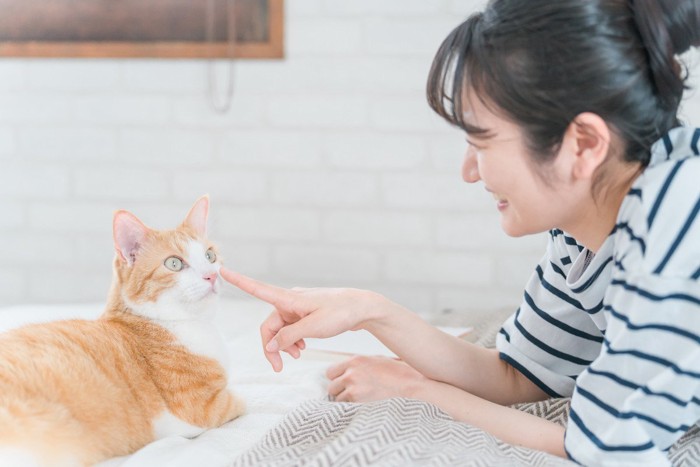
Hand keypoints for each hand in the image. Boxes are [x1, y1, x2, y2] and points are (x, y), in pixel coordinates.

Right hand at [219, 267, 384, 371]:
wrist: (362, 308)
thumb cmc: (340, 313)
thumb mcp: (314, 327)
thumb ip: (289, 336)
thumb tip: (270, 345)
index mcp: (289, 299)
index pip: (258, 288)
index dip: (239, 281)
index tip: (222, 269)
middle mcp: (290, 301)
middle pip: (269, 325)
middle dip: (272, 346)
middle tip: (278, 367)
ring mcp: (298, 308)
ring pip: (281, 330)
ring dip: (284, 345)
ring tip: (298, 355)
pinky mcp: (306, 315)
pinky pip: (291, 329)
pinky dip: (293, 340)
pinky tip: (302, 348)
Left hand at [326, 356, 427, 401]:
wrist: (410, 384)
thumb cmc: (397, 373)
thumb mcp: (375, 360)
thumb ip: (357, 365)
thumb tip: (345, 372)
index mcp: (355, 360)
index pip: (331, 372)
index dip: (337, 378)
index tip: (343, 382)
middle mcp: (351, 373)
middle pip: (332, 386)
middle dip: (341, 391)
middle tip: (354, 392)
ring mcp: (354, 388)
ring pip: (338, 399)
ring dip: (346, 401)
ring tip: (363, 399)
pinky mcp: (358, 402)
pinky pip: (346, 408)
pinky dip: (353, 409)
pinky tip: (365, 405)